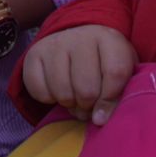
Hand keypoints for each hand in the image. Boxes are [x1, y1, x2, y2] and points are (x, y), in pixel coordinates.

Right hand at [21, 24, 135, 123]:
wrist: (75, 41)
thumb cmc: (103, 63)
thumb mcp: (121, 73)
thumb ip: (118, 96)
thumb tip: (99, 120)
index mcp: (109, 38)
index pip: (115, 73)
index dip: (110, 100)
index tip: (104, 113)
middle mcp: (81, 36)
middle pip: (87, 88)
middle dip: (88, 104)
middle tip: (88, 102)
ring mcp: (56, 43)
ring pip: (63, 92)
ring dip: (69, 103)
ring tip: (74, 96)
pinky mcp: (34, 53)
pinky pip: (40, 92)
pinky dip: (48, 99)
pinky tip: (56, 89)